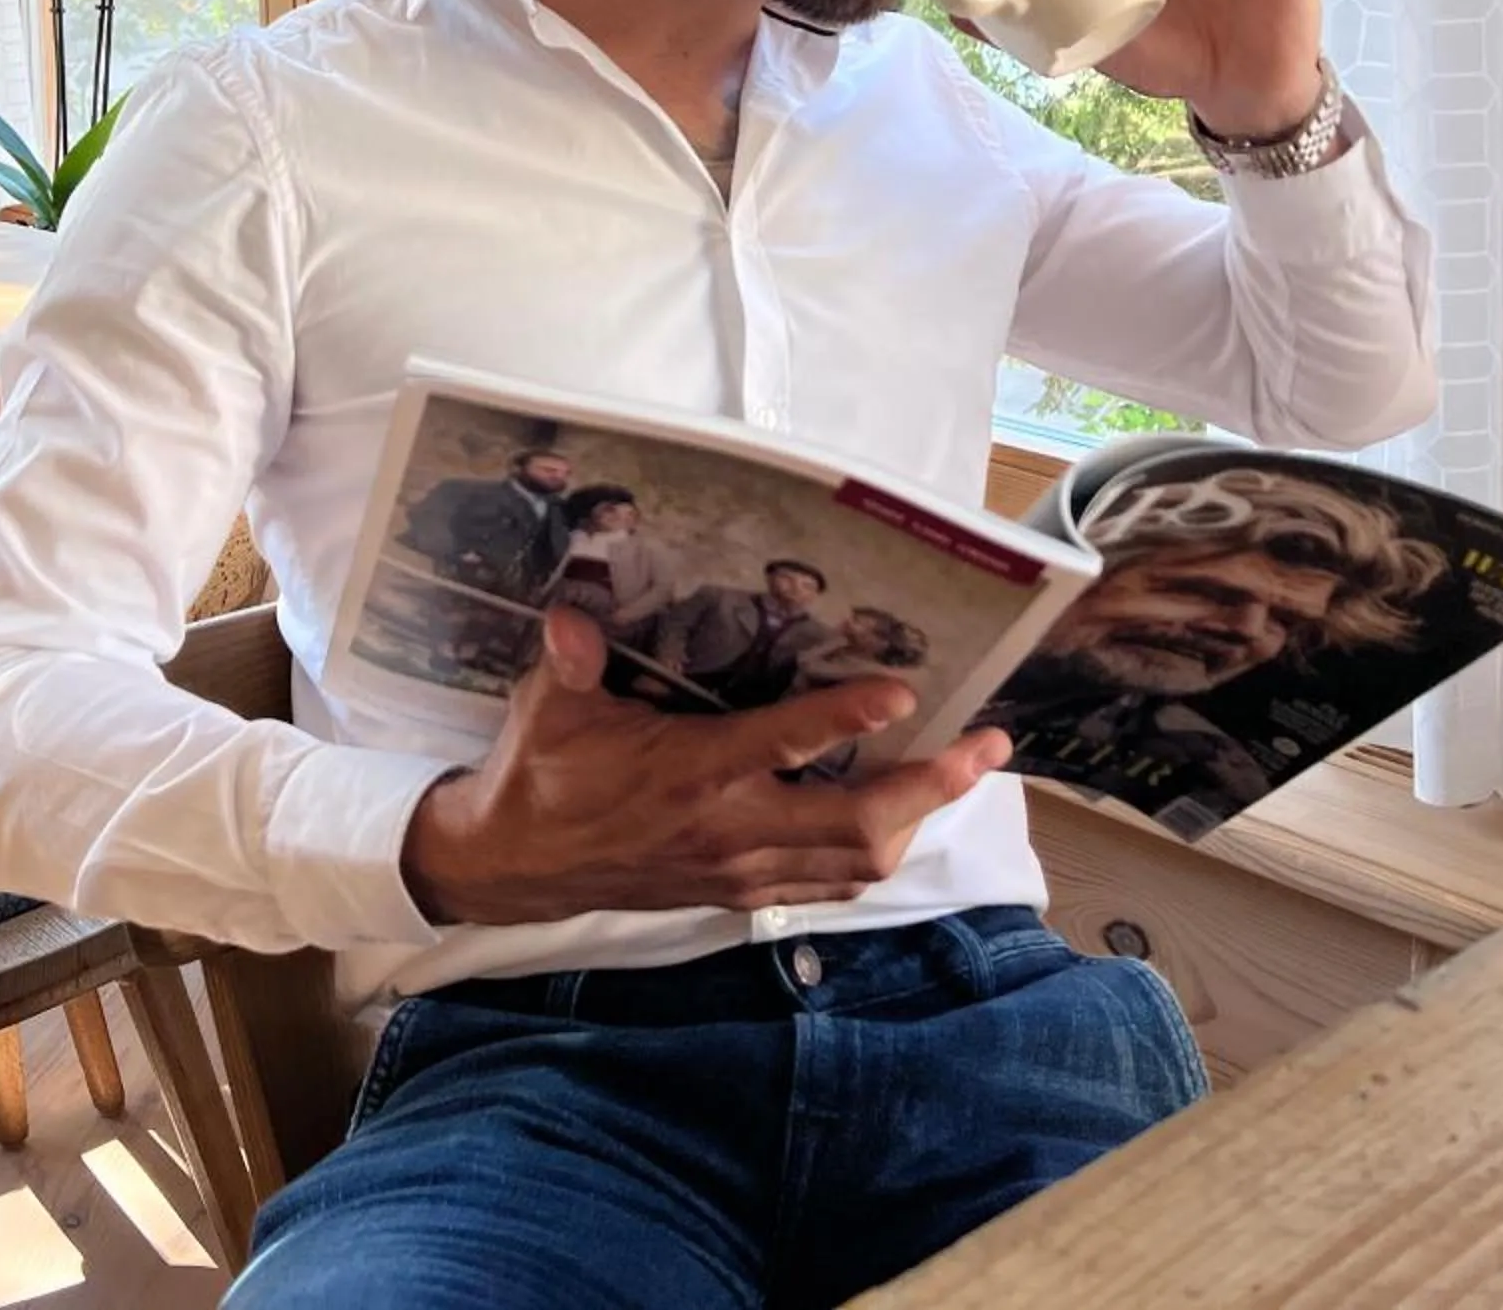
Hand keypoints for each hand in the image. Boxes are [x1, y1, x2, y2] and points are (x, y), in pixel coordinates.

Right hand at [401, 607, 1010, 924]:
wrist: (514, 866)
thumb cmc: (540, 773)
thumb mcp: (548, 706)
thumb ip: (571, 659)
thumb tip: (573, 609)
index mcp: (693, 773)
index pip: (787, 744)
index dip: (850, 718)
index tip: (907, 691)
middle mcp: (732, 828)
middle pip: (860, 824)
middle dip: (934, 785)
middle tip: (988, 744)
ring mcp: (742, 869)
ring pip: (858, 861)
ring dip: (918, 820)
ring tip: (962, 775)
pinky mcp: (740, 892)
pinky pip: (830, 883)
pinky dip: (876, 852)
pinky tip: (901, 821)